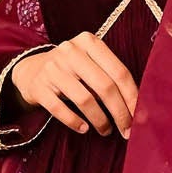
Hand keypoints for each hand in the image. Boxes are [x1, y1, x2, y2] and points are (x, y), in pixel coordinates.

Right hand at [12, 32, 137, 138]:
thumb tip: (137, 109)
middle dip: (119, 113)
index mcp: (89, 42)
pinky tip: (84, 129)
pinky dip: (75, 122)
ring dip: (100, 120)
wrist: (32, 70)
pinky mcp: (39, 86)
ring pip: (85, 99)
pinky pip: (60, 109)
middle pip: (105, 86)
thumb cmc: (72, 70)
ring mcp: (52, 68)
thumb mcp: (90, 63)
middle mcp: (70, 51)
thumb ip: (111, 77)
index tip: (139, 117)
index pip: (119, 71)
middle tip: (126, 130)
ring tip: (105, 130)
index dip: (132, 97)